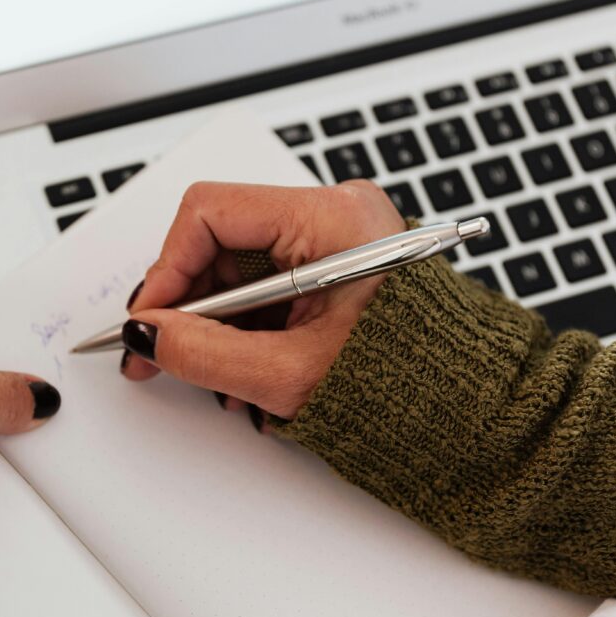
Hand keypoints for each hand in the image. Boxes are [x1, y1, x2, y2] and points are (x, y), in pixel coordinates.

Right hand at [122, 180, 405, 421]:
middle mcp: (335, 212)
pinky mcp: (334, 261)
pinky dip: (244, 323)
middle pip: (221, 239)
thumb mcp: (290, 373)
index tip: (150, 318)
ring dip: (214, 320)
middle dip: (187, 302)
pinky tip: (240, 363)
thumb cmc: (408, 381)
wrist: (466, 404)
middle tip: (159, 351)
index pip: (211, 212)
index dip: (168, 267)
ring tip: (211, 374)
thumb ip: (206, 352)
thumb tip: (149, 335)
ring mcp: (335, 235)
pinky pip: (266, 281)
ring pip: (238, 265)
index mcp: (333, 218)